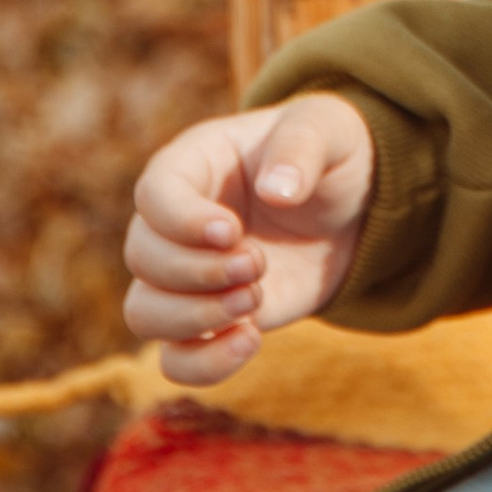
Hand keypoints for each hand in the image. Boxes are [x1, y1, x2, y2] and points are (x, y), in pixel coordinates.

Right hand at [123, 94, 376, 385]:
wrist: (348, 207)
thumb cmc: (327, 152)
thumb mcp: (325, 128)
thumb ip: (301, 146)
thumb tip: (276, 190)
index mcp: (194, 163)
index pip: (154, 194)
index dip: (182, 220)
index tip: (231, 231)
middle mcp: (175, 224)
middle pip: (143, 257)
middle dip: (198, 271)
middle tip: (257, 264)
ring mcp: (187, 277)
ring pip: (144, 312)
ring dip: (195, 317)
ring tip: (254, 300)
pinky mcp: (210, 320)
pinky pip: (176, 360)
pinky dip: (204, 363)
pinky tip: (250, 340)